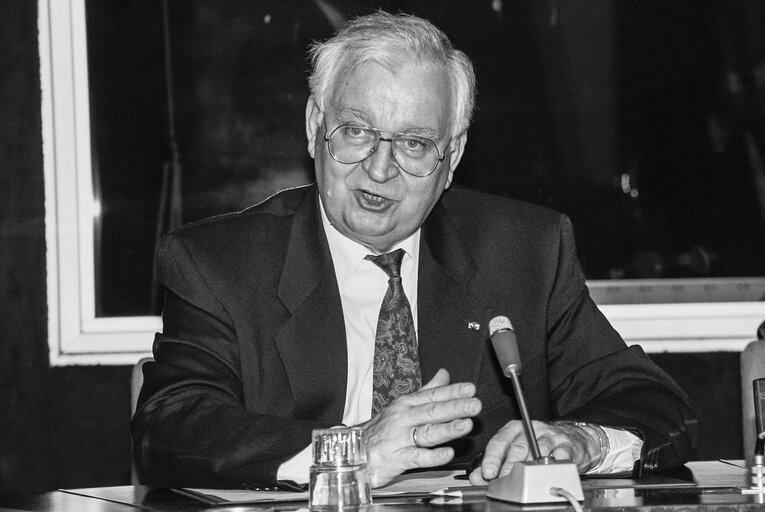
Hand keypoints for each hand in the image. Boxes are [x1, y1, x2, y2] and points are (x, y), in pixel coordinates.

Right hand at [361, 368, 481, 487]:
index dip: (452, 392)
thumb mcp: (403, 405)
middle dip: (455, 407)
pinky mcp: (396, 459)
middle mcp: (403, 419)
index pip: (432, 395)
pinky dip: (432, 456)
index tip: (470, 389)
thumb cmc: (382, 429)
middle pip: (432, 412)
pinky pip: (416, 457)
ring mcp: (399, 439)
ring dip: (447, 429)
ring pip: (426, 433)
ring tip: (466, 425)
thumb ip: (427, 391)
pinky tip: (448, 454)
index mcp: (406, 404)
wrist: (354, 451)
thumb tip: (444, 374)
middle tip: (475, 404)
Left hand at [468, 420, 607, 484]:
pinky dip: (555, 463)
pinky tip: (549, 471)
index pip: (499, 441)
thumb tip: (475, 477)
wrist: (572, 439)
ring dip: (531, 466)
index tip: (487, 472)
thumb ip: (494, 463)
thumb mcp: (514, 450)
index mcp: (514, 429)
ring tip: (525, 479)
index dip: (492, 457)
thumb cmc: (538, 445)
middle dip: (509, 466)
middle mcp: (531, 430)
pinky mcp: (567, 445)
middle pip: (518, 447)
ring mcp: (550, 436)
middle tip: (503, 480)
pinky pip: (562, 454)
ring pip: (539, 449)